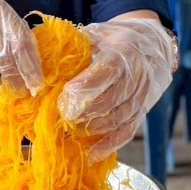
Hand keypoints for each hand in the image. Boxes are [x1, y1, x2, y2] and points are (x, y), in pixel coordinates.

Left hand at [59, 18, 178, 161]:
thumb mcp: (94, 35)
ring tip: (70, 131)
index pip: (106, 72)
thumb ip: (73, 46)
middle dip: (85, 112)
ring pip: (118, 119)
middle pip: (112, 100)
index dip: (86, 86)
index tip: (64, 95)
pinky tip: (92, 154)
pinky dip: (109, 145)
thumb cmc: (113, 40)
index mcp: (123, 53)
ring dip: (93, 129)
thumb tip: (41, 59)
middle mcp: (136, 76)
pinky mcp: (141, 112)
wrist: (149, 46)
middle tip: (62, 116)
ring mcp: (141, 96)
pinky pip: (127, 132)